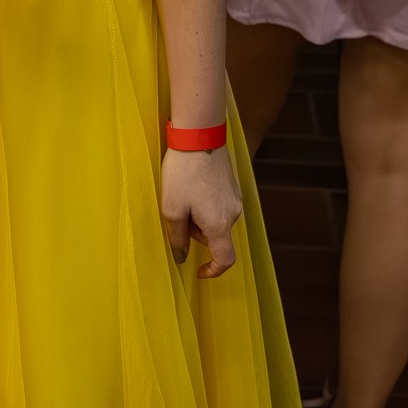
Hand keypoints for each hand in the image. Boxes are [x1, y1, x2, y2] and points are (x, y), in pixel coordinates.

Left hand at [161, 144, 240, 279]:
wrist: (199, 137)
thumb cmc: (183, 173)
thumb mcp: (172, 209)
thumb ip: (178, 237)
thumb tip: (181, 256)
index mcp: (219, 225)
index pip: (225, 259)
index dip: (214, 270)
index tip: (199, 270)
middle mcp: (233, 214)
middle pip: (215, 236)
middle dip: (195, 231)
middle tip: (176, 211)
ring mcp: (235, 199)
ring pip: (215, 219)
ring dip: (198, 215)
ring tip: (182, 193)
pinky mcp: (232, 186)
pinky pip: (218, 204)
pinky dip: (204, 203)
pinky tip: (191, 184)